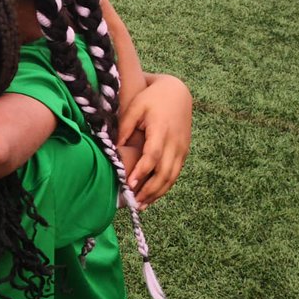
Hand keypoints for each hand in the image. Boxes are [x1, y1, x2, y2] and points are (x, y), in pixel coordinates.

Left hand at [117, 74, 192, 207]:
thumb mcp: (135, 107)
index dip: (142, 171)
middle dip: (149, 190)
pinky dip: (164, 187)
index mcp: (162, 130)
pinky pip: (175, 174)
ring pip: (172, 177)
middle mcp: (175, 142)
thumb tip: (114, 148)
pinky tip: (152, 196)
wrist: (178, 92)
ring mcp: (182, 148)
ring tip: (141, 205)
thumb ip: (125, 127)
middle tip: (133, 203)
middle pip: (164, 172)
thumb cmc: (152, 98)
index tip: (129, 183)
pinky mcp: (184, 152)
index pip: (153, 155)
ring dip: (157, 193)